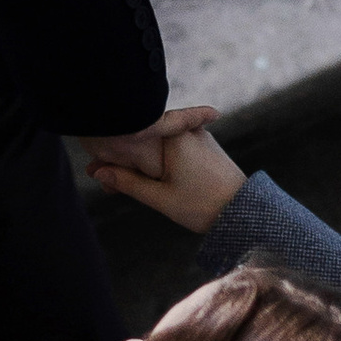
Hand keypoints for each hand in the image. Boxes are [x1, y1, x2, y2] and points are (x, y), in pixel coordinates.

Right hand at [80, 105, 242, 234]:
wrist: (246, 212)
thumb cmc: (203, 205)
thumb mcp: (160, 198)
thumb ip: (127, 183)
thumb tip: (98, 172)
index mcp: (175, 135)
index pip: (132, 136)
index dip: (111, 156)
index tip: (95, 173)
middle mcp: (187, 128)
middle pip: (144, 139)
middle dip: (125, 160)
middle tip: (107, 183)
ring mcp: (198, 134)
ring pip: (158, 144)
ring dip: (141, 160)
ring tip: (124, 184)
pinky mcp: (205, 144)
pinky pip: (173, 147)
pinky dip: (159, 160)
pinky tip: (150, 179)